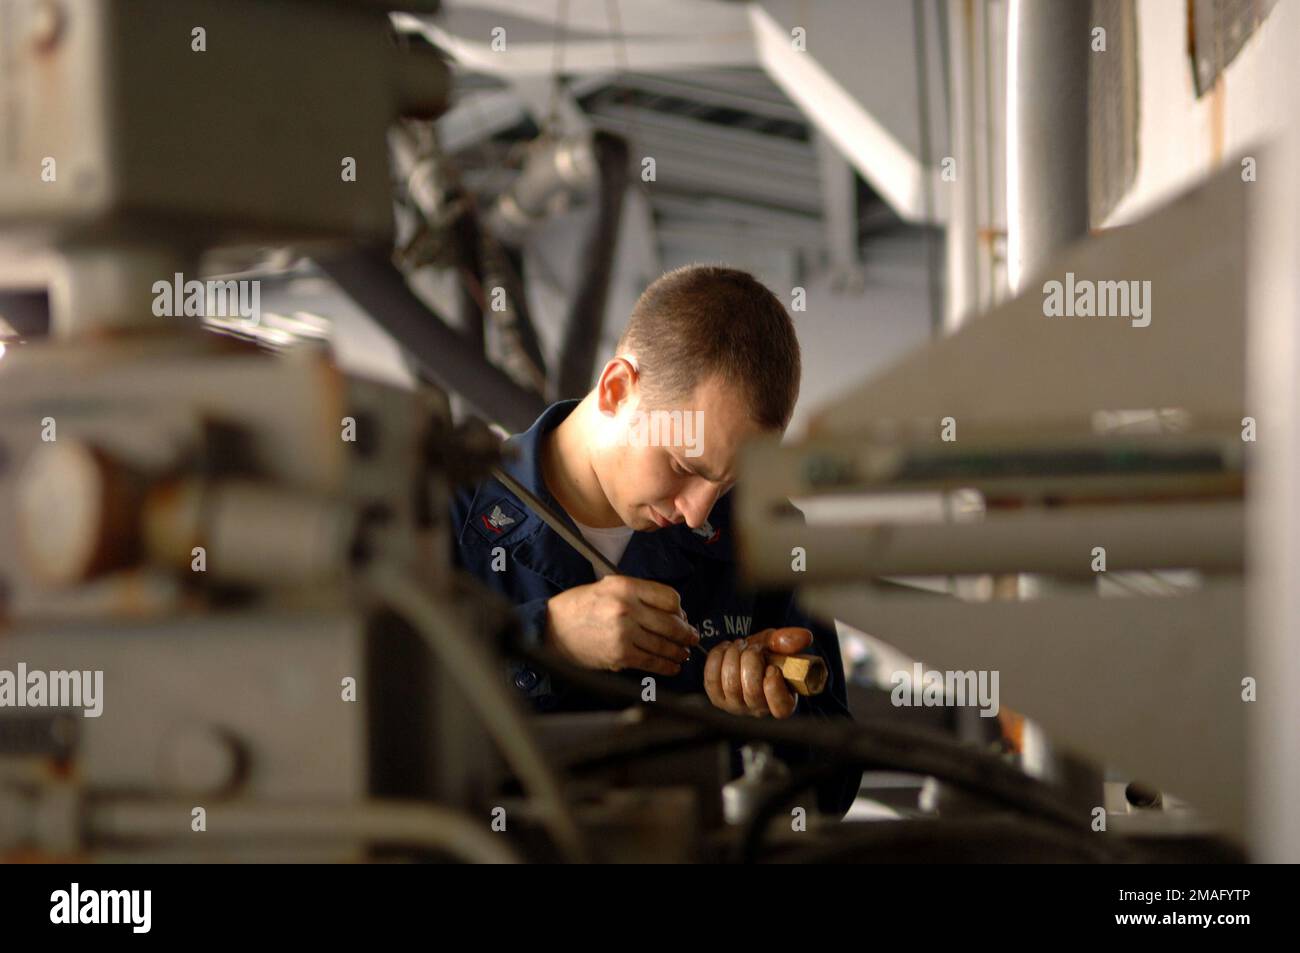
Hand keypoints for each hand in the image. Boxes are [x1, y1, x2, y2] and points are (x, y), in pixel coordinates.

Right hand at [544, 575, 699, 675]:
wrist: (553, 629)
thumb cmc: (580, 607)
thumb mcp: (608, 587)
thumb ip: (639, 594)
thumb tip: (672, 612)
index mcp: (625, 586)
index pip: (669, 598)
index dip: (680, 609)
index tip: (681, 616)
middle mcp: (626, 608)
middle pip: (672, 623)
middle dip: (686, 633)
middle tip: (691, 637)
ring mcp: (624, 633)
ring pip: (664, 645)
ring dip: (679, 652)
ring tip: (683, 654)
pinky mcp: (620, 655)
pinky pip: (652, 662)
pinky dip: (666, 666)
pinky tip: (672, 666)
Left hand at [703, 627, 811, 718]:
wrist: (746, 655)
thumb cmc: (768, 656)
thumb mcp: (780, 645)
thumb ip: (791, 641)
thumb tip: (804, 637)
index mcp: (782, 702)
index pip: (780, 708)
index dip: (774, 687)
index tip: (772, 667)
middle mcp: (759, 709)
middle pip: (752, 691)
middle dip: (751, 660)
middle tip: (753, 647)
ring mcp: (736, 706)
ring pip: (731, 685)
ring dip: (733, 657)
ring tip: (740, 646)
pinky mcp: (717, 698)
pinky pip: (711, 680)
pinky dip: (717, 658)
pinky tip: (726, 649)